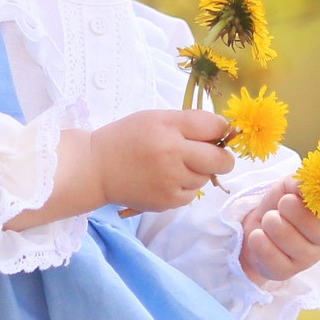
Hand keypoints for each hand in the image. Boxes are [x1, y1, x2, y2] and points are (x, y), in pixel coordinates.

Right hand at [83, 108, 234, 215]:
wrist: (97, 168)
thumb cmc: (128, 138)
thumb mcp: (155, 118)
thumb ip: (188, 123)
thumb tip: (223, 132)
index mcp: (169, 127)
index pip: (214, 126)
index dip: (220, 129)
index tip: (214, 133)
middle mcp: (172, 153)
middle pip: (221, 160)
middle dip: (223, 157)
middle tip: (211, 155)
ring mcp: (170, 180)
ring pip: (206, 178)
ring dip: (198, 172)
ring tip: (175, 166)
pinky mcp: (167, 201)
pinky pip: (192, 193)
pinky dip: (185, 187)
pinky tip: (166, 179)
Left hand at [235, 179, 319, 282]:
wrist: (257, 227)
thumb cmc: (282, 204)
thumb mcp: (291, 186)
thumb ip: (301, 181)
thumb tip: (303, 186)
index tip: (304, 194)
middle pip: (309, 222)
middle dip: (287, 207)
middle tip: (281, 205)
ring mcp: (309, 259)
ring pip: (286, 236)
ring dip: (270, 221)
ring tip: (270, 219)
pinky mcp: (287, 272)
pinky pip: (270, 255)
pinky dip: (258, 240)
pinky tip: (259, 235)